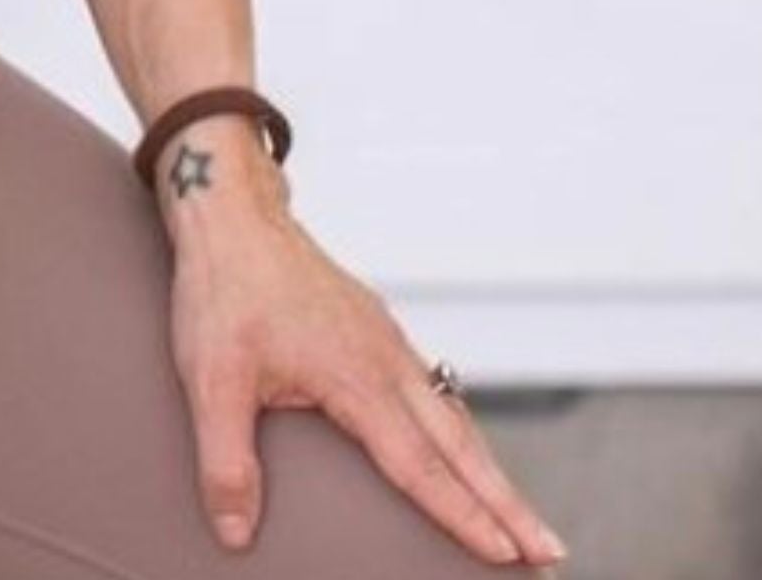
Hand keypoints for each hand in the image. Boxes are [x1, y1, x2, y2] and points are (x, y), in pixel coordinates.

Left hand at [159, 143, 565, 565]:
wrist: (232, 214)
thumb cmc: (224, 289)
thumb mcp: (210, 380)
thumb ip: (226, 462)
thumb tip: (235, 528)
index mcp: (358, 378)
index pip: (422, 466)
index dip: (464, 516)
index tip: (507, 555)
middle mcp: (387, 361)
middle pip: (462, 448)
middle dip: (509, 505)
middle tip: (551, 552)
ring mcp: (387, 343)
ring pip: (454, 418)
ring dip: (490, 471)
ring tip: (520, 518)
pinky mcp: (377, 329)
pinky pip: (433, 389)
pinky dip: (461, 431)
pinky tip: (462, 448)